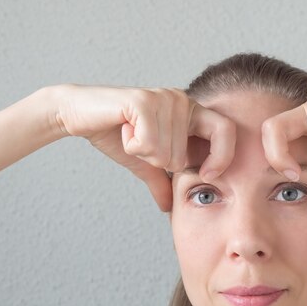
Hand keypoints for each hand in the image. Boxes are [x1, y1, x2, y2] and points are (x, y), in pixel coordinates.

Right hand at [54, 84, 235, 211]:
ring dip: (141, 152)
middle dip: (156, 161)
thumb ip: (163, 181)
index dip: (221, 158)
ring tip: (130, 133)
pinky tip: (123, 129)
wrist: (79, 114)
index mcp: (191, 111)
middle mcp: (182, 100)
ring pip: (164, 153)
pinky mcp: (143, 100)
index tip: (206, 175)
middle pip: (182, 156)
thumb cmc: (115, 134)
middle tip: (140, 142)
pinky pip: (148, 144)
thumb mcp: (145, 163)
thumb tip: (170, 208)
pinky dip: (131, 145)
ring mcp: (164, 97)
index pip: (226, 132)